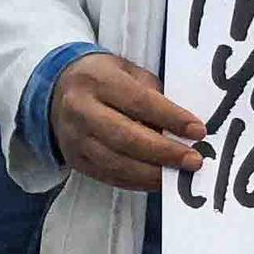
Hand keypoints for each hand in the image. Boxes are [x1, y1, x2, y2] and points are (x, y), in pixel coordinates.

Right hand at [50, 53, 205, 192]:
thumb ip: (153, 94)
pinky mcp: (75, 159)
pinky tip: (157, 181)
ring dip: (151, 173)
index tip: (198, 131)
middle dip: (163, 152)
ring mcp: (74, 138)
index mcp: (97, 80)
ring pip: (116, 162)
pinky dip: (136, 182)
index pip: (138, 102)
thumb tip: (182, 127)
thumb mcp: (127, 71)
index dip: (170, 118)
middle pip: (125, 137)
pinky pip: (109, 176)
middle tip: (192, 160)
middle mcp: (80, 110)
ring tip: (178, 174)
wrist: (56, 88)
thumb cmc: (101, 78)